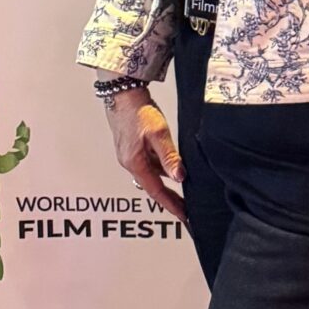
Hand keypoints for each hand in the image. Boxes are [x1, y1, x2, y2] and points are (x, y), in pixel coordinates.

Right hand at [106, 90, 186, 223]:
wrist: (122, 93)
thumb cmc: (137, 111)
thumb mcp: (158, 134)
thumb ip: (169, 156)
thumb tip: (179, 177)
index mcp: (135, 163)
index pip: (156, 191)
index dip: (171, 205)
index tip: (184, 215)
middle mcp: (130, 162)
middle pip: (153, 186)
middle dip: (170, 197)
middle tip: (186, 207)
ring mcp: (130, 155)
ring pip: (152, 173)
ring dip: (166, 181)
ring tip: (185, 188)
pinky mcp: (132, 147)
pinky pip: (149, 163)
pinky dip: (162, 168)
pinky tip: (172, 165)